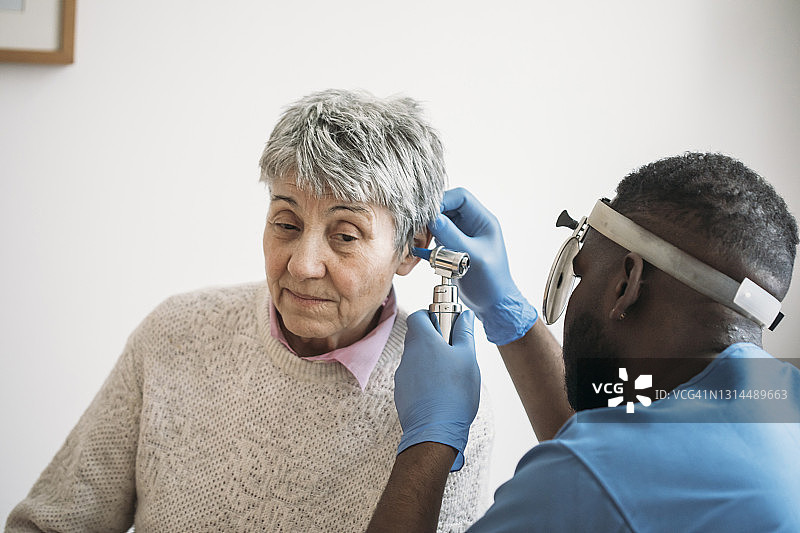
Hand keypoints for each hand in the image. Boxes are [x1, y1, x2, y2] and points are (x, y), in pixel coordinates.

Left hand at [395, 309, 479, 470]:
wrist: (435, 431)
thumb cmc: (455, 393)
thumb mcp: (468, 358)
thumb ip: (465, 333)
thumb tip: (464, 316)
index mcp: (423, 342)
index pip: (418, 316)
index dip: (431, 315)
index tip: (446, 323)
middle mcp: (408, 355)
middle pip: (416, 337)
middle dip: (433, 339)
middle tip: (453, 351)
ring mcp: (402, 375)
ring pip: (415, 359)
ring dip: (429, 361)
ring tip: (449, 376)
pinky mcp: (401, 393)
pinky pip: (412, 378)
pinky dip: (424, 379)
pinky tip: (439, 392)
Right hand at [429, 187, 537, 344]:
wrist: (493, 304)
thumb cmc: (491, 281)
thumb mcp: (471, 256)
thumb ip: (452, 235)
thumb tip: (432, 217)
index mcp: (483, 221)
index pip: (460, 197)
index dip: (442, 200)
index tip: (427, 212)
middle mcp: (472, 225)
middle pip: (447, 208)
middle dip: (433, 217)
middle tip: (421, 228)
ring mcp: (462, 237)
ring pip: (440, 223)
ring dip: (429, 231)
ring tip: (423, 242)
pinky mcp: (454, 248)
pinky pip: (437, 238)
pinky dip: (429, 243)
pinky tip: (425, 252)